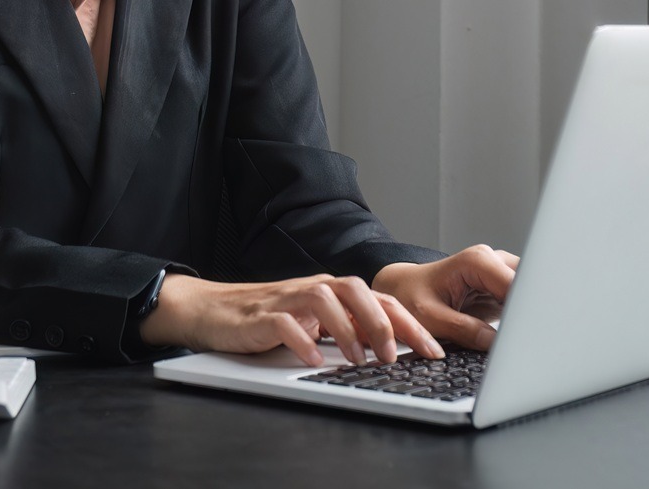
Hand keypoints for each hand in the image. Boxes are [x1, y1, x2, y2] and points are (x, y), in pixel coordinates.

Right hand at [137, 272, 442, 367]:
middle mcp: (315, 289)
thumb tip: (394, 348)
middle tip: (396, 356)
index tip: (433, 350)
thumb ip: (350, 329)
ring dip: (348, 329)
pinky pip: (286, 322)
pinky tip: (314, 359)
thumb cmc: (269, 318)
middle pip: (358, 290)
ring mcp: (289, 298)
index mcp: (333, 292)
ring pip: (326, 299)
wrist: (214, 310)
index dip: (410, 323)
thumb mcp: (317, 324)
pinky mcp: (263, 314)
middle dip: (383, 321)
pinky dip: (303, 340)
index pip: (380, 300)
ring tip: (360, 359)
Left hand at [372, 244, 519, 351]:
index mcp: (477, 261)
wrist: (400, 289)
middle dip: (533, 309)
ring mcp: (498, 274)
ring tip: (526, 339)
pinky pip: (521, 301)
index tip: (530, 333)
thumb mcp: (431, 318)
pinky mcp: (499, 289)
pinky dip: (522, 317)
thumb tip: (496, 342)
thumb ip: (464, 329)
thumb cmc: (409, 296)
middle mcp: (491, 261)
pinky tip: (520, 335)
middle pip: (529, 283)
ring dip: (529, 313)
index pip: (516, 284)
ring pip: (530, 291)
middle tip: (532, 339)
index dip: (527, 309)